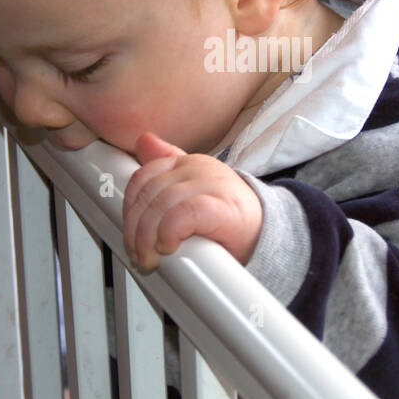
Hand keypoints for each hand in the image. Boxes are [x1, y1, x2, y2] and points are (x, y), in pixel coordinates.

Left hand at [122, 132, 262, 272]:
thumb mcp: (194, 187)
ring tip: (151, 257)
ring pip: (161, 205)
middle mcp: (199, 168)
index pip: (144, 176)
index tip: (132, 231)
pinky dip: (169, 232)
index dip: (130, 206)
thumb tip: (143, 141)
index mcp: (189, 163)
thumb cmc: (231, 216)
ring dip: (148, 237)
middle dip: (136, 228)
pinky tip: (170, 246)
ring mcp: (212, 185)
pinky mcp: (222, 207)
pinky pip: (182, 214)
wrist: (269, 233)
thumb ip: (168, 164)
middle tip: (138, 252)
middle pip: (149, 193)